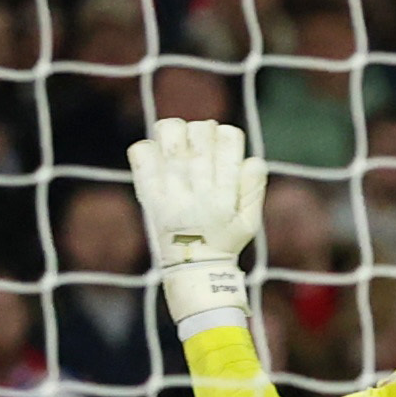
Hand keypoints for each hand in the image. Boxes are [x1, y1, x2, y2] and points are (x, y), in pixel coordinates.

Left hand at [127, 118, 263, 324]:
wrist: (192, 266)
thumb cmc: (224, 241)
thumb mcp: (249, 221)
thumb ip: (254, 188)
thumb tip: (252, 159)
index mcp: (224, 193)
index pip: (229, 138)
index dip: (227, 135)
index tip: (223, 148)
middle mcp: (197, 188)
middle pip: (200, 130)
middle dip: (203, 131)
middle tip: (201, 147)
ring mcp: (170, 189)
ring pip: (169, 132)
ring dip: (175, 132)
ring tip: (179, 146)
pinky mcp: (149, 192)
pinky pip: (141, 152)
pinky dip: (148, 149)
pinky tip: (158, 160)